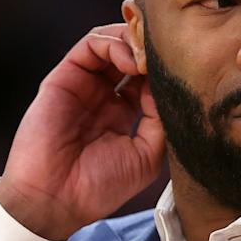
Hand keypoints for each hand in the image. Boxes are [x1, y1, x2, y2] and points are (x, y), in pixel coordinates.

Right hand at [0, 23, 164, 240]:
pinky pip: (90, 44)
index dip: (164, 71)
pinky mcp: (64, 77)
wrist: (56, 198)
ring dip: (135, 42)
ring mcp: (83, 85)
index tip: (184, 73)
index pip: (147, 78)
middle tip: (168, 55)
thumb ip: (160, 120)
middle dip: (151, 49)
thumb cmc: (99, 186)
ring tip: (149, 59)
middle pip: (130, 55)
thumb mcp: (147, 156)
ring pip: (112, 43)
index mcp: (122, 115)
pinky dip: (114, 43)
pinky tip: (131, 61)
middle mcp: (103, 96)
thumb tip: (169, 86)